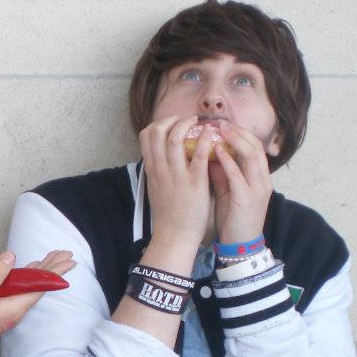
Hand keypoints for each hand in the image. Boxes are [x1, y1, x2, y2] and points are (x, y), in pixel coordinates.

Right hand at [0, 250, 74, 350]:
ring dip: (41, 272)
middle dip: (53, 268)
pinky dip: (26, 278)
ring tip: (53, 257)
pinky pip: (20, 291)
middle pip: (39, 286)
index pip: (41, 285)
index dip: (56, 271)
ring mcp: (9, 311)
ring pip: (30, 288)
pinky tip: (29, 270)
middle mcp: (17, 310)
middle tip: (66, 253)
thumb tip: (11, 256)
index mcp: (15, 307)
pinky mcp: (1, 311)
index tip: (69, 260)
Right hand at [138, 114, 211, 256]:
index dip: (158, 124)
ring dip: (188, 125)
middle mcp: (161, 169)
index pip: (146, 136)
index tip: (172, 124)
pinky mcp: (194, 183)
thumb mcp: (156, 188)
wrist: (174, 236)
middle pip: (157, 132)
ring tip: (200, 123)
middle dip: (172, 119)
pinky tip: (211, 135)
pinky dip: (204, 140)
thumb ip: (158, 170)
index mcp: (152, 170)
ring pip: (175, 138)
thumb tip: (163, 155)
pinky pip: (198, 156)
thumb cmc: (168, 214)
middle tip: (188, 120)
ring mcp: (176, 176)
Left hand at [211, 119, 272, 243]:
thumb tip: (208, 154)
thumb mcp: (227, 191)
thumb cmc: (232, 219)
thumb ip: (221, 173)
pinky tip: (216, 152)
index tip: (222, 124)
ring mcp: (257, 190)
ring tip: (220, 130)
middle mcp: (261, 180)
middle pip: (255, 147)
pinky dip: (228, 162)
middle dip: (238, 132)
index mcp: (258, 178)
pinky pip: (239, 176)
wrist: (240, 246)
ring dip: (235, 141)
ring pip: (252, 157)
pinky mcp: (247, 200)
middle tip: (220, 122)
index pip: (253, 147)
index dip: (240, 133)